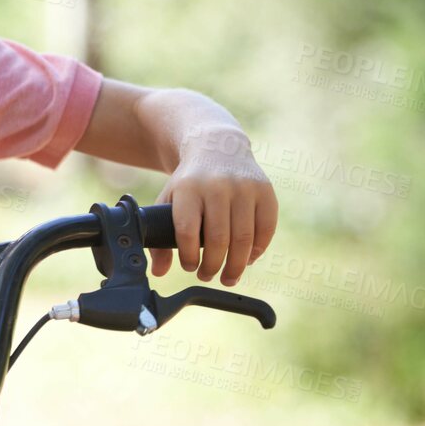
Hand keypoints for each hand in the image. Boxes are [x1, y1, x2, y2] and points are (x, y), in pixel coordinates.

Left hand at [146, 127, 277, 286]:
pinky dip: (258, 250)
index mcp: (188, 188)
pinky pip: (266, 229)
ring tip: (228, 277)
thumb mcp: (169, 200)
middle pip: (218, 239)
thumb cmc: (189, 183)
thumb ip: (160, 235)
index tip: (189, 266)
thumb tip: (159, 272)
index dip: (188, 256)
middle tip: (207, 276)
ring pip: (243, 239)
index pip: (187, 229)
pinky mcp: (265, 191)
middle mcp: (217, 186)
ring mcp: (244, 187)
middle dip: (213, 266)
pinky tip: (248, 259)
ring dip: (236, 265)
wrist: (218, 148)